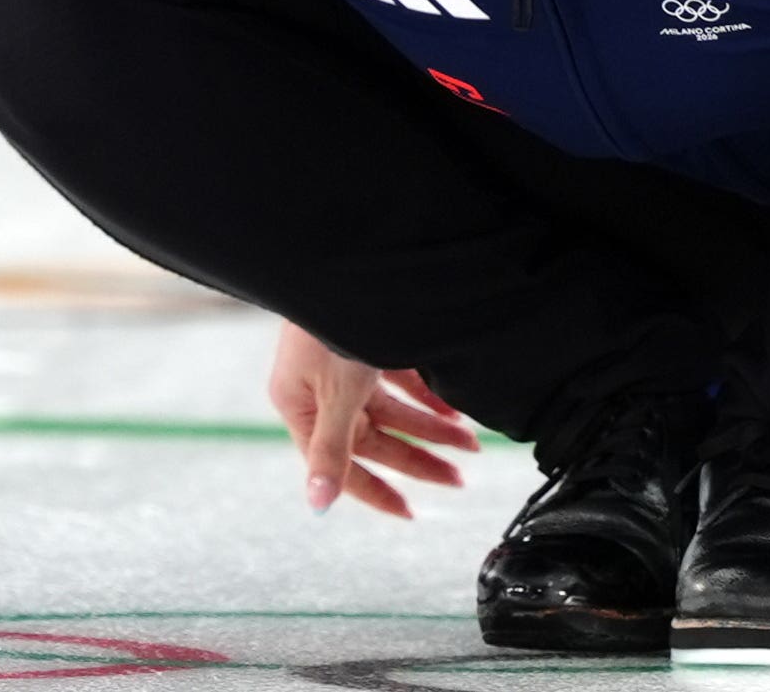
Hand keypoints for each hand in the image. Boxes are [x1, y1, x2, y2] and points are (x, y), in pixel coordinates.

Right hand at [267, 318, 479, 518]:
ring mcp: (344, 365)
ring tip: (470, 443)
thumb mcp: (335, 393)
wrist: (342, 257)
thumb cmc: (332, 322)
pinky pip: (401, 380)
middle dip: (419, 458)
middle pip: (374, 438)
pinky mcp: (367, 343)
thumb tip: (317, 504)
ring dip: (430, 427)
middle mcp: (319, 388)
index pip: (340, 463)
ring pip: (393, 410)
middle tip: (460, 476)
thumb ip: (330, 450)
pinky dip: (427, 394)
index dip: (376, 491)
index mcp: (299, 405)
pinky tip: (455, 409)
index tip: (411, 512)